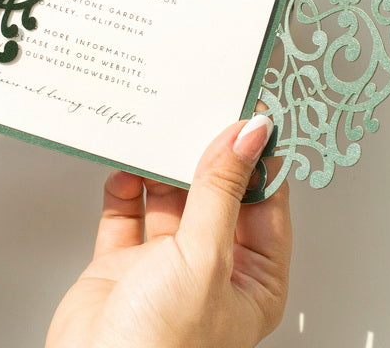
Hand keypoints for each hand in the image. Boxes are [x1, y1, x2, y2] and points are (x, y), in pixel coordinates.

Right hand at [45, 115, 290, 347]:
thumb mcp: (205, 259)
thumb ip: (221, 190)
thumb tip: (248, 136)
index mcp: (253, 279)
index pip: (266, 201)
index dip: (260, 156)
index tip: (251, 113)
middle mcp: (212, 269)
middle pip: (217, 194)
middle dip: (207, 156)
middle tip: (203, 110)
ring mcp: (166, 265)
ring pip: (170, 198)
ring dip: (164, 167)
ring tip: (163, 131)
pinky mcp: (123, 265)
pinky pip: (127, 212)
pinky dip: (126, 185)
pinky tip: (128, 165)